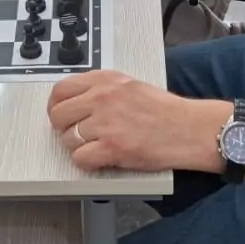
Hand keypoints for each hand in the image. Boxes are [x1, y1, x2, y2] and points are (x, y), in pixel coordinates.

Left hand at [49, 71, 226, 171]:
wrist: (188, 128)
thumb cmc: (165, 110)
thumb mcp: (129, 85)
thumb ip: (101, 89)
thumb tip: (76, 101)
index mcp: (105, 80)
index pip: (60, 90)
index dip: (55, 106)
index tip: (61, 115)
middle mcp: (101, 98)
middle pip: (58, 115)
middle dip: (64, 128)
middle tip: (76, 135)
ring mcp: (105, 123)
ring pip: (68, 139)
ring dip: (78, 147)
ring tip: (96, 147)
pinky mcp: (112, 148)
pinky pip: (80, 159)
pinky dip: (87, 163)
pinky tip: (101, 159)